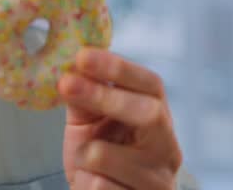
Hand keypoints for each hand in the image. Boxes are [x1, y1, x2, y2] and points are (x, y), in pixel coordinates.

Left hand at [58, 48, 181, 188]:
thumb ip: (83, 97)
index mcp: (157, 118)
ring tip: (86, 164)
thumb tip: (72, 68)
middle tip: (66, 83)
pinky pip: (97, 186)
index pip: (150, 85)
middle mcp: (166, 147)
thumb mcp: (89, 124)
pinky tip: (91, 184)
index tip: (82, 55)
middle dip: (104, 97)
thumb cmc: (100, 159)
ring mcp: (159, 180)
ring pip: (106, 155)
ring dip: (82, 155)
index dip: (118, 67)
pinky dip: (83, 183)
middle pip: (147, 113)